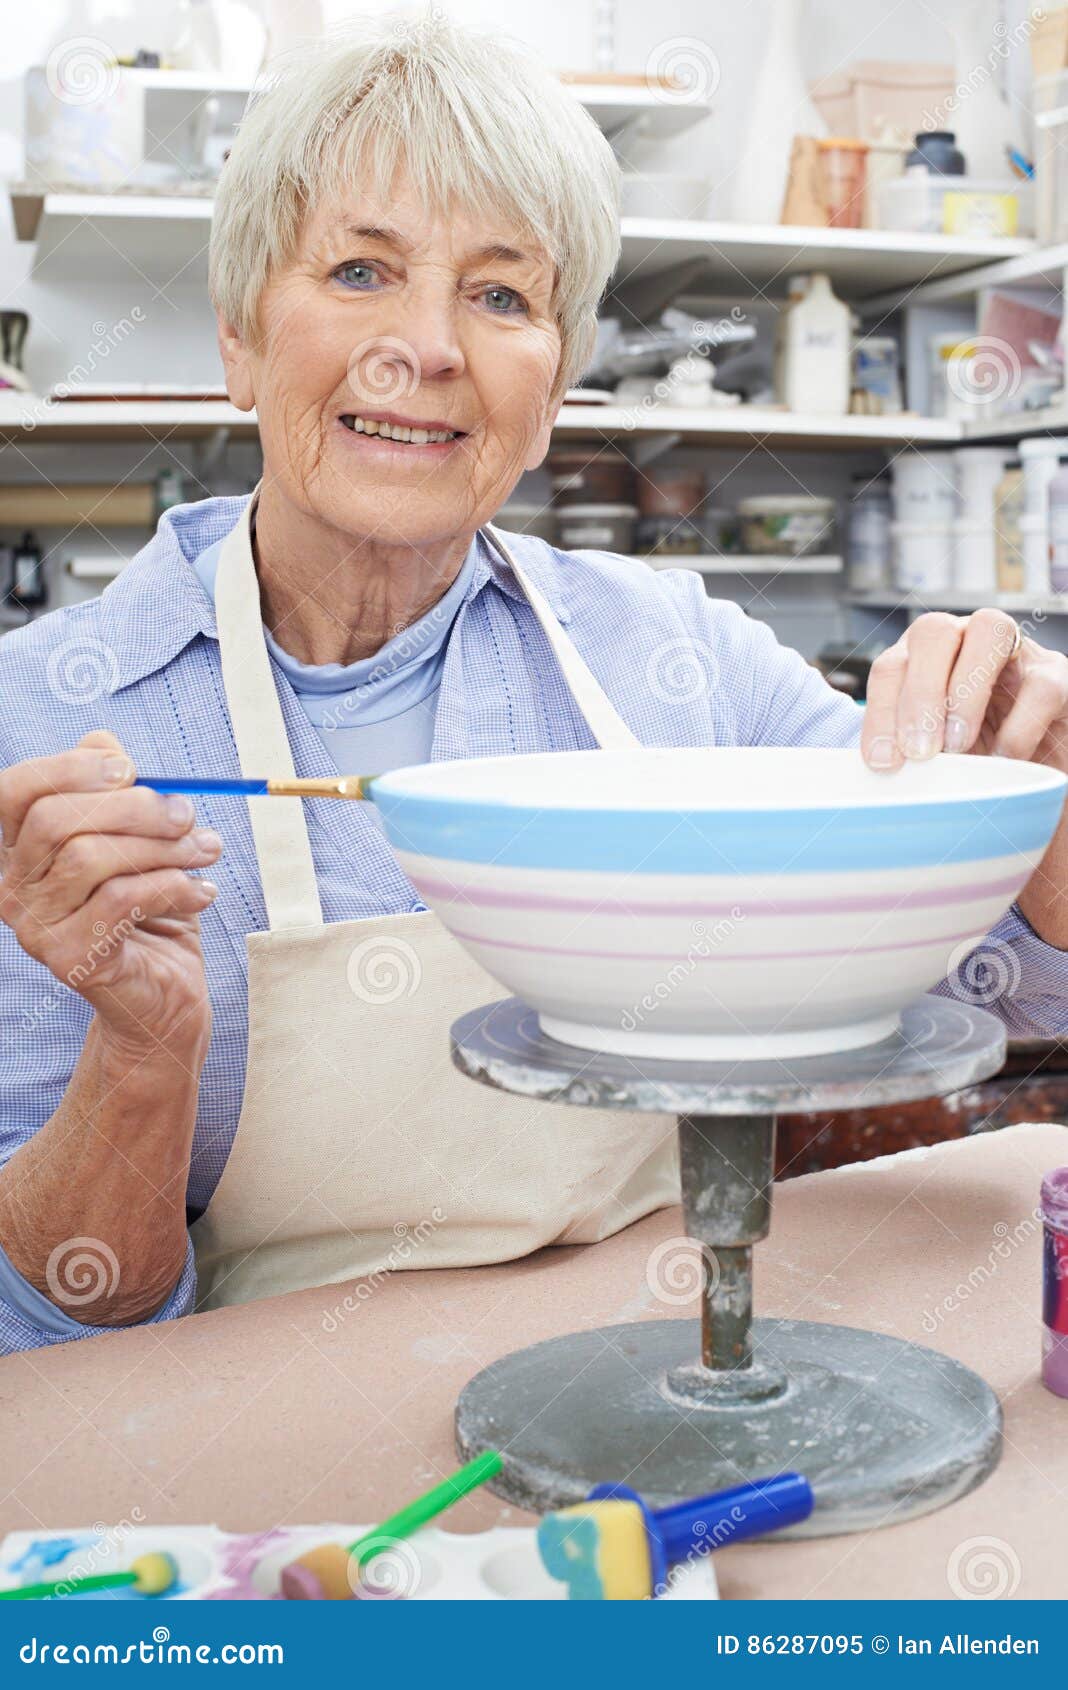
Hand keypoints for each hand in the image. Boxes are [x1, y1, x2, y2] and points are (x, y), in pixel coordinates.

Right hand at [0, 731, 220, 1054]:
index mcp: (21, 851)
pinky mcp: (69, 959)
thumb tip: (103, 741)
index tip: (131, 767)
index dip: (68, 768)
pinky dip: (172, 886)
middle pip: (55, 820)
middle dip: (133, 807)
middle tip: (188, 815)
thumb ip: (116, 792)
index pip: (14, 791)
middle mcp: (13, 888)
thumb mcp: (139, 842)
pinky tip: (203, 891)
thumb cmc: (152, 911)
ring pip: (91, 859)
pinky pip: (120, 900)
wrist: (166, 996)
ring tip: (206, 853)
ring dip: (163, 848)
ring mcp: (35, 928)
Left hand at [861, 608, 1067, 772]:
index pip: (891, 665)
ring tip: (958, 746)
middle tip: (920, 751)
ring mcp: (1017, 651)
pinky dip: (1017, 726)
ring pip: (989, 630)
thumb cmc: (976, 762)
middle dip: (919, 692)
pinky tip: (1003, 757)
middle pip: (933, 631)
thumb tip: (884, 765)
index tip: (882, 760)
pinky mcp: (1058, 676)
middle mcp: (967, 640)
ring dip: (965, 691)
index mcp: (924, 658)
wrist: (1036, 776)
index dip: (881, 710)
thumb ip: (909, 750)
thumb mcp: (934, 756)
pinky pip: (1039, 685)